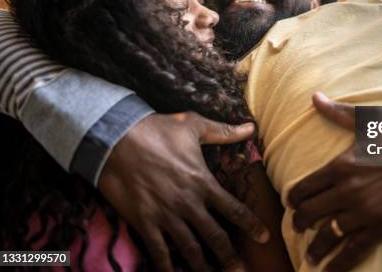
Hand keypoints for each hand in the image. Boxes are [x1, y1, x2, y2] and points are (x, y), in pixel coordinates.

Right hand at [98, 112, 269, 271]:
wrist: (116, 139)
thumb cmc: (157, 130)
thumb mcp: (193, 125)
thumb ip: (223, 131)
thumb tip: (251, 127)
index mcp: (203, 182)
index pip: (234, 209)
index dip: (251, 224)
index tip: (264, 237)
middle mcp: (188, 203)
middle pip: (215, 236)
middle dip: (230, 257)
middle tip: (242, 271)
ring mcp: (166, 215)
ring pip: (190, 249)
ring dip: (204, 267)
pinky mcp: (145, 222)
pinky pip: (158, 251)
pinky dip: (166, 267)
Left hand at [287, 93, 381, 271]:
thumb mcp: (370, 122)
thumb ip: (339, 113)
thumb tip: (315, 97)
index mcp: (340, 166)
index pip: (304, 188)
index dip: (294, 198)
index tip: (292, 203)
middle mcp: (347, 191)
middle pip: (311, 212)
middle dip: (300, 222)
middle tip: (298, 227)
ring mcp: (364, 212)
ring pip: (328, 234)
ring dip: (315, 247)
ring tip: (311, 255)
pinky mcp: (381, 229)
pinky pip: (352, 251)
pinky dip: (337, 264)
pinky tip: (327, 271)